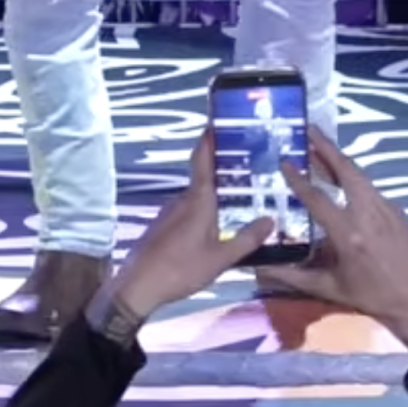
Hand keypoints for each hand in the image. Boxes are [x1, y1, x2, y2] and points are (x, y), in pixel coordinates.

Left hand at [93, 129, 274, 327]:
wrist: (137, 287)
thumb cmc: (179, 269)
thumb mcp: (220, 259)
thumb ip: (246, 239)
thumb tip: (270, 219)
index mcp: (197, 200)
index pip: (203, 159)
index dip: (210, 138)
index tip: (219, 119)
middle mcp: (183, 200)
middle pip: (204, 177)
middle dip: (225, 169)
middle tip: (251, 165)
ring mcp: (170, 213)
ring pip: (198, 196)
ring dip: (216, 194)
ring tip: (242, 198)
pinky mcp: (164, 227)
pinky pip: (190, 211)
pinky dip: (205, 210)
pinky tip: (218, 225)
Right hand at [257, 130, 407, 369]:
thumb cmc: (373, 298)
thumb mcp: (330, 289)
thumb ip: (293, 277)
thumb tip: (259, 270)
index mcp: (348, 233)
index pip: (318, 198)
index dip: (298, 179)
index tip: (284, 161)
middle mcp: (369, 214)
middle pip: (346, 170)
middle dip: (327, 147)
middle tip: (309, 128)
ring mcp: (387, 209)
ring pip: (360, 176)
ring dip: (340, 160)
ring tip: (321, 146)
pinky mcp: (398, 211)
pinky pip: (372, 189)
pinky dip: (355, 179)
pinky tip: (344, 179)